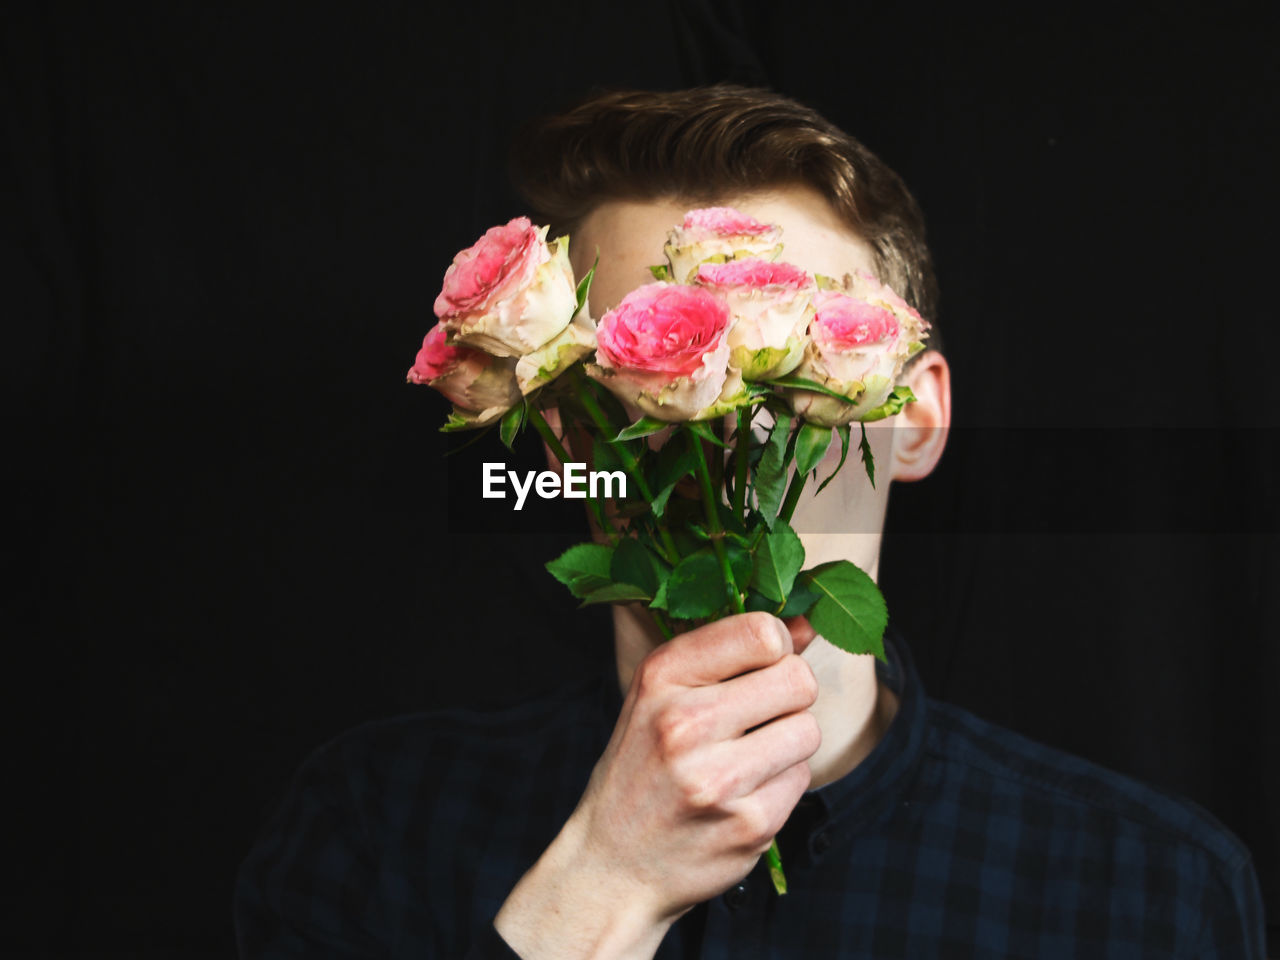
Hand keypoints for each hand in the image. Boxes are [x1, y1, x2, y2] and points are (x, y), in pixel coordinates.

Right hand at [495, 612, 819, 958]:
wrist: (612, 864)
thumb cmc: (644, 767)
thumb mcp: (662, 695)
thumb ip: (730, 654)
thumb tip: (809, 624)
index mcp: (662, 678)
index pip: (762, 632)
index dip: (778, 646)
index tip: (762, 664)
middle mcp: (685, 723)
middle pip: (798, 680)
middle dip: (790, 695)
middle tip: (758, 717)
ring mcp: (717, 778)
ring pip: (807, 730)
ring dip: (788, 743)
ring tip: (747, 758)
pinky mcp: (748, 824)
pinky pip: (801, 779)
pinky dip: (781, 785)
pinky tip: (742, 795)